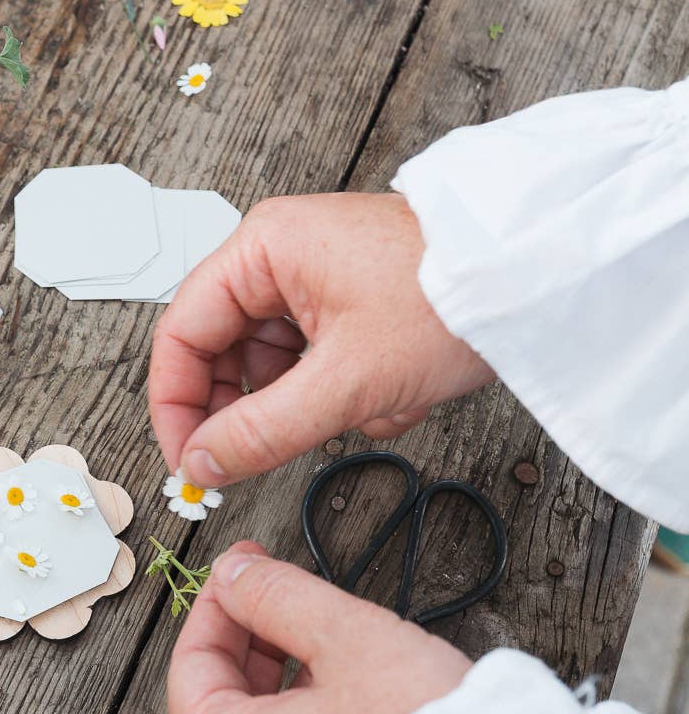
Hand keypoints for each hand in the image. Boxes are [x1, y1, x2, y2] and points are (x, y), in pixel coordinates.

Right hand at [149, 192, 492, 488]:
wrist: (536, 279)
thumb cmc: (448, 300)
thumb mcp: (346, 382)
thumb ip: (261, 430)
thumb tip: (202, 465)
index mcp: (261, 249)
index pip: (182, 335)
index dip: (176, 406)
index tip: (189, 463)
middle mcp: (278, 254)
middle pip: (226, 352)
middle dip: (260, 409)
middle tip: (271, 454)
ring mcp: (314, 276)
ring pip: (276, 366)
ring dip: (315, 405)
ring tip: (371, 404)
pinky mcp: (348, 299)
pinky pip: (316, 362)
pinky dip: (348, 392)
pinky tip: (395, 392)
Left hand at [168, 544, 471, 713]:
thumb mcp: (348, 636)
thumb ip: (279, 596)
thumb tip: (235, 577)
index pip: (190, 667)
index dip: (217, 605)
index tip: (245, 565)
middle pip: (222, 709)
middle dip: (251, 643)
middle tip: (284, 592)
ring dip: (284, 687)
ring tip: (331, 643)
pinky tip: (355, 702)